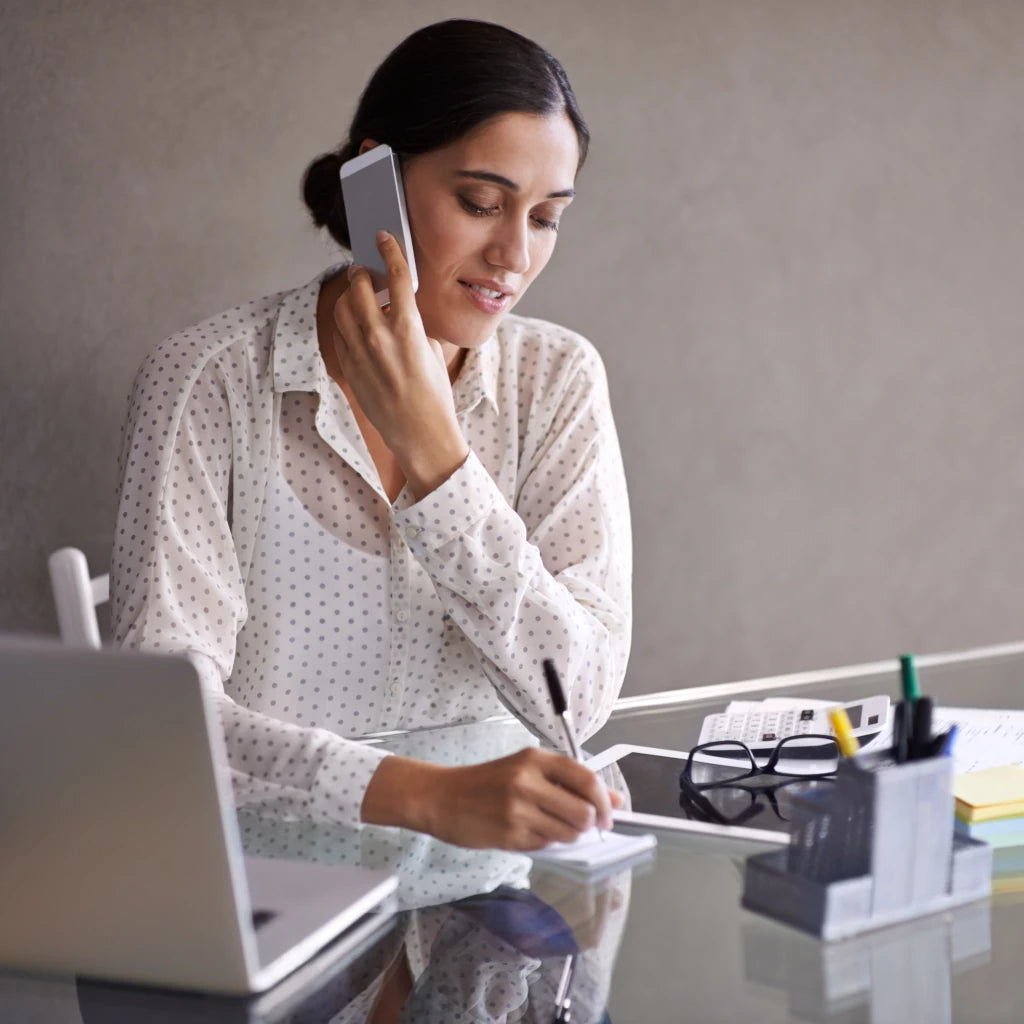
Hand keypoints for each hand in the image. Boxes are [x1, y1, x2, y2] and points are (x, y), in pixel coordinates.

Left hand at [331, 231, 468, 498]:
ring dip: (349, 296)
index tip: (383, 238)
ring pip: (341, 308)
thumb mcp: (433, 351)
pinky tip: (357, 327)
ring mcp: (360, 354)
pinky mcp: (349, 368)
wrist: (420, 433)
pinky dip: (346, 324)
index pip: (395, 276)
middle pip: (357, 286)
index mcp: (408, 329)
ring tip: (358, 296)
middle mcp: (379, 337)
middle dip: (361, 273)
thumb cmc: (434, 395)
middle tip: (365, 271)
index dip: (389, 250)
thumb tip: (402, 308)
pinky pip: (339, 335)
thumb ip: (415, 324)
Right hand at [362, 748, 624, 850]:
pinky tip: (527, 832)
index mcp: (534, 759)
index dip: (604, 800)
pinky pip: (545, 846)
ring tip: (546, 826)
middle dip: (587, 824)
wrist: (441, 797)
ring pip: (567, 833)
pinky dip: (544, 843)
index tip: (608, 814)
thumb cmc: (486, 783)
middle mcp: (527, 781)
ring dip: (566, 836)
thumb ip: (570, 782)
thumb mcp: (526, 769)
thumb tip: (615, 800)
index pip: (586, 779)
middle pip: (583, 812)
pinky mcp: (509, 835)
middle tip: (577, 824)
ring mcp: (518, 810)